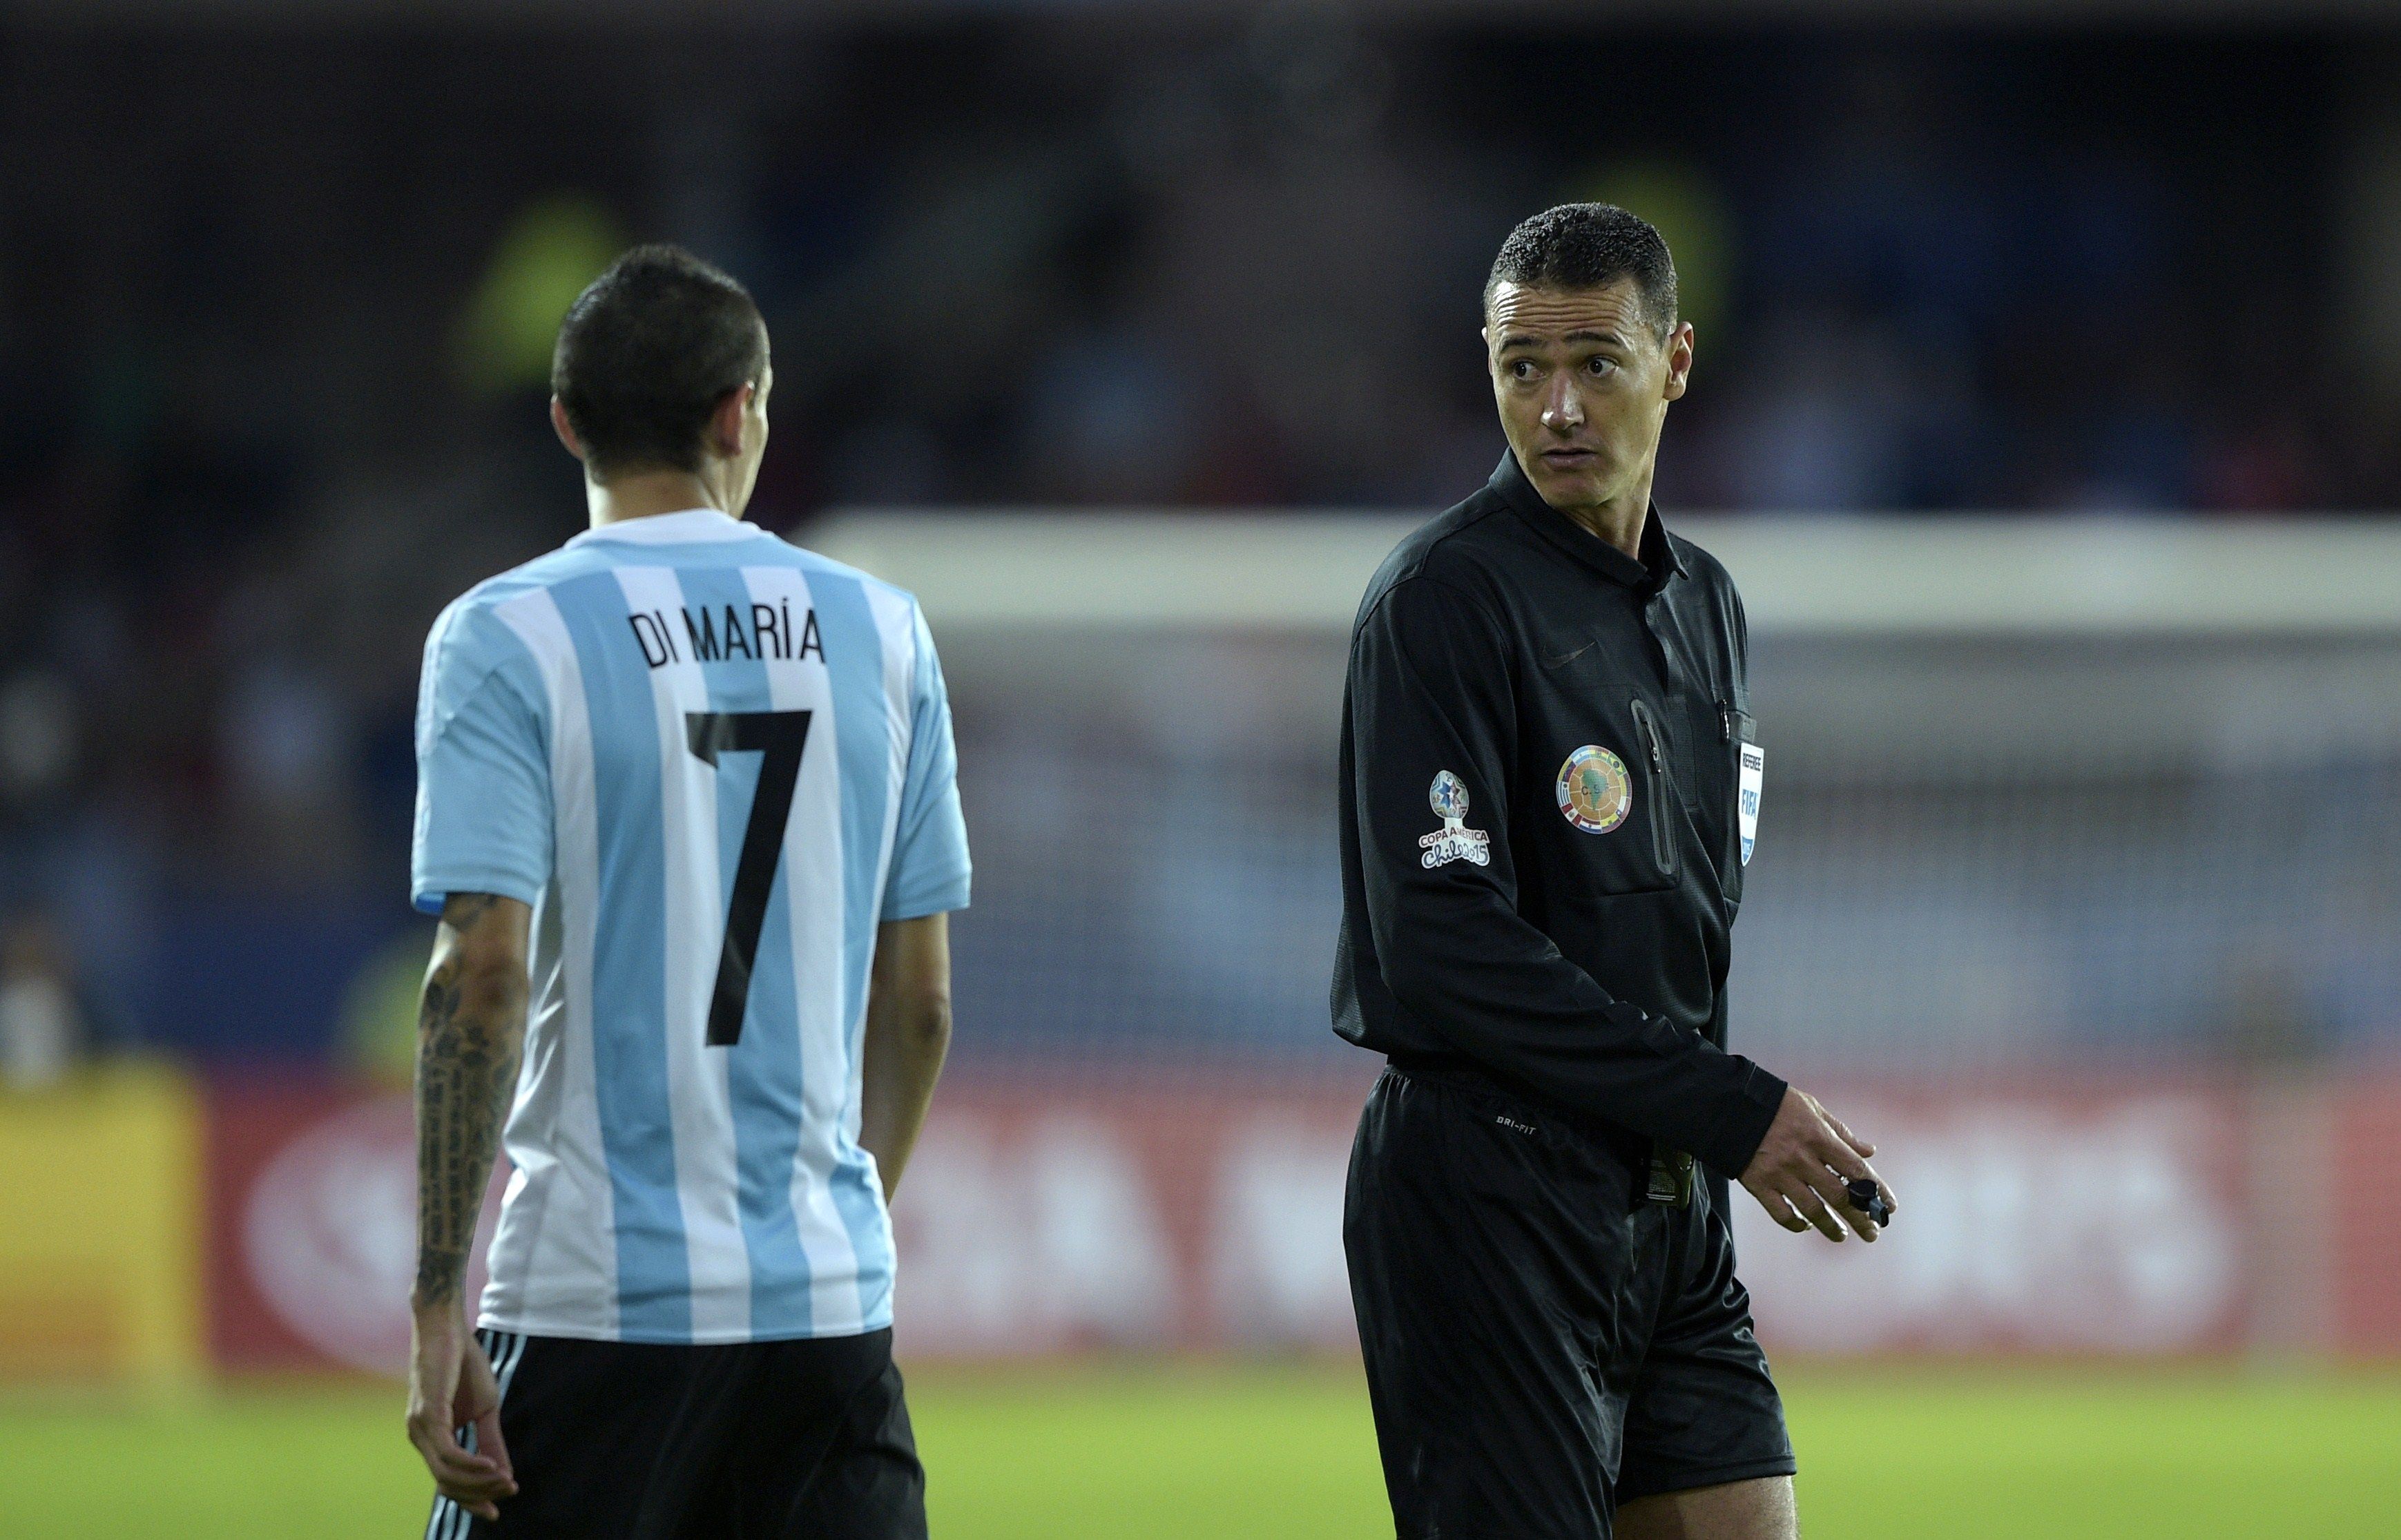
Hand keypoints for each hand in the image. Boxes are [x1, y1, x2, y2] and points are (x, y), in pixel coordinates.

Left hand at [405, 1303, 516, 1520]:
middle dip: (478, 1494)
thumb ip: (490, 1440)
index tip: (496, 1510)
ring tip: (506, 1480)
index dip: (472, 1498)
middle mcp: (419, 1437)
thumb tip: (504, 1473)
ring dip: (479, 1482)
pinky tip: (493, 1467)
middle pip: (446, 1484)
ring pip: (447, 1473)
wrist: (447, 1327)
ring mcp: (419, 1428)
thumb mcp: (486, 1408)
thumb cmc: (464, 1363)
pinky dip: (471, 1465)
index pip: (448, 1481)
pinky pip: (448, 1453)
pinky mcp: (427, 1416)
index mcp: (431, 1437)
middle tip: (507, 1493)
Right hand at [1739, 1086, 1896, 1242]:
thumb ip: (1841, 1132)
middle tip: (1873, 1233)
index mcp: (1818, 1137)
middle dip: (1861, 1218)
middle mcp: (1801, 1158)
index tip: (1889, 1208)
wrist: (1727, 1104)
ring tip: (1842, 1235)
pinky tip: (1805, 1225)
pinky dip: (1796, 1224)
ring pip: (1813, 1210)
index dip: (1876, 1191)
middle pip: (1840, 1196)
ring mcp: (1779, 1173)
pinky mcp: (1758, 1184)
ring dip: (1831, 1227)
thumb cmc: (1775, 1103)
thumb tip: (1869, 1151)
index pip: (1856, 1169)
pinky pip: (1781, 1213)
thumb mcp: (1812, 1108)